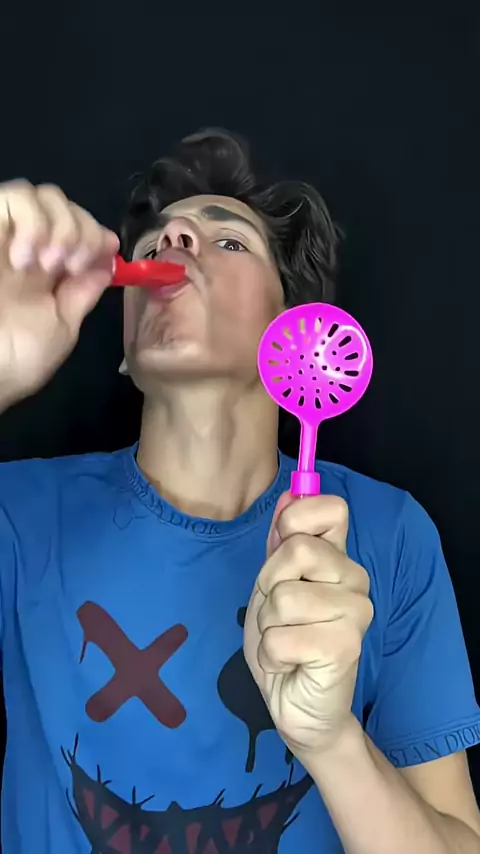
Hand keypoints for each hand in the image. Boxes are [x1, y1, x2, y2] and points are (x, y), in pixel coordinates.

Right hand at [0, 180, 118, 408]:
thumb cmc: (16, 359)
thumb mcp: (60, 328)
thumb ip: (81, 294)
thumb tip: (105, 264)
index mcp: (47, 271)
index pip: (78, 227)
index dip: (96, 231)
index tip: (107, 249)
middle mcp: (26, 247)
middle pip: (61, 204)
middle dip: (81, 229)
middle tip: (72, 265)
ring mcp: (4, 236)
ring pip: (38, 194)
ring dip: (59, 225)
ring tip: (49, 264)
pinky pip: (11, 196)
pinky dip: (31, 220)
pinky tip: (25, 258)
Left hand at [243, 492, 372, 761]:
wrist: (298, 706)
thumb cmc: (285, 643)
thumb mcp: (271, 585)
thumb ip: (280, 542)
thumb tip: (290, 493)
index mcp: (338, 559)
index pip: (330, 508)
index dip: (296, 520)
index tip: (282, 548)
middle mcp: (355, 580)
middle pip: (296, 548)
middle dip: (268, 585)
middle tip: (278, 615)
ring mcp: (355, 613)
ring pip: (283, 596)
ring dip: (268, 625)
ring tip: (285, 641)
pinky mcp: (345, 647)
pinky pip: (280, 637)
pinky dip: (272, 655)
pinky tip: (290, 664)